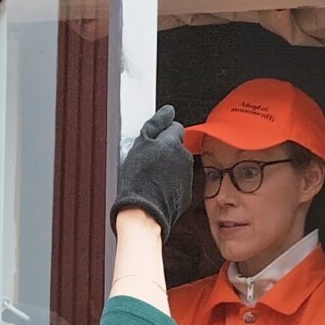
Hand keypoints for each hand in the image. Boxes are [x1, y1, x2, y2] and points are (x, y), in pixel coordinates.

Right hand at [113, 106, 189, 233]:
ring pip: (178, 164)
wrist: (143, 213)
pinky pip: (179, 182)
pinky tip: (157, 189)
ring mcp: (187, 176)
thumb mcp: (139, 145)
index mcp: (172, 142)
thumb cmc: (137, 181)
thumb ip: (155, 124)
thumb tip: (168, 111)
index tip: (151, 143)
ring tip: (151, 178)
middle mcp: (183, 157)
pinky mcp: (186, 193)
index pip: (173, 127)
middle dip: (166, 150)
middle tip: (148, 161)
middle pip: (176, 146)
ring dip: (168, 167)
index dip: (161, 134)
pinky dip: (170, 184)